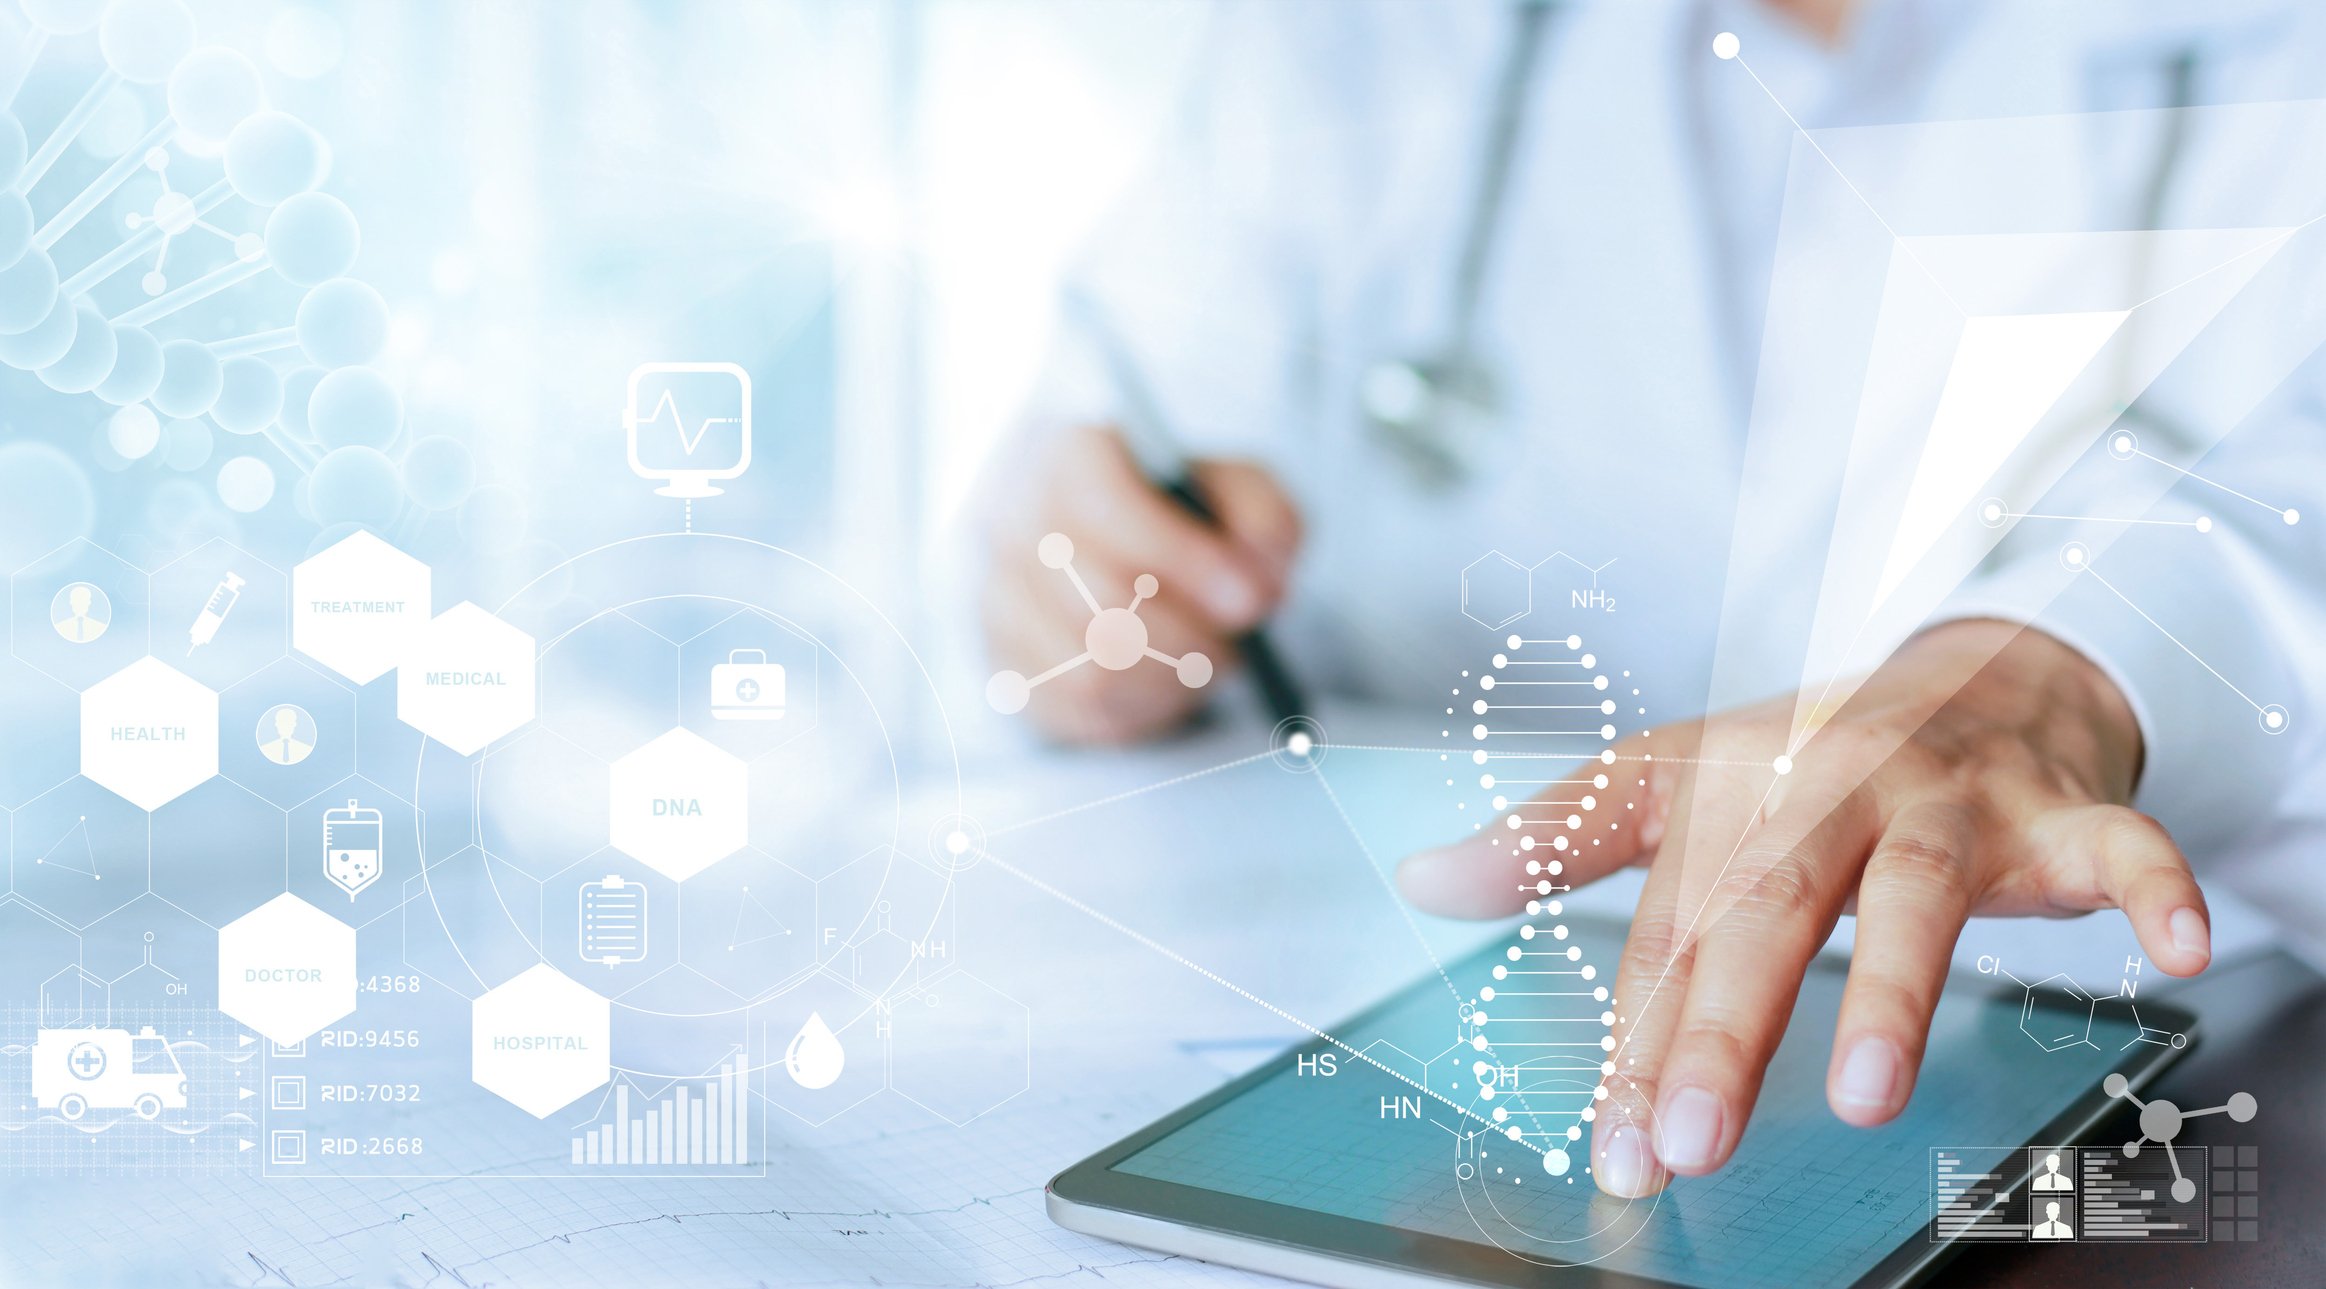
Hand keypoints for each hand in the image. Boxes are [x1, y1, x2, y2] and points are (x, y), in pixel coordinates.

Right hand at [980, 425, 1300, 743]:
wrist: (1127, 557)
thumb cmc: (1184, 518)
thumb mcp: (1241, 493)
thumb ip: (1263, 515)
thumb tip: (1258, 562)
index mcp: (1067, 455)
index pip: (1102, 505)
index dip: (1181, 559)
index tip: (1251, 598)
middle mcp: (1014, 523)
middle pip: (1098, 601)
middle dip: (1190, 634)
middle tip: (1241, 640)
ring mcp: (1000, 601)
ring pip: (1091, 669)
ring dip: (1170, 677)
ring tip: (1208, 656)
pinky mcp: (1008, 668)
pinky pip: (1083, 712)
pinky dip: (1144, 707)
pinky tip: (1169, 677)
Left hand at [1397, 619, 2209, 1195]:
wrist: (1973, 669)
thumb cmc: (1807, 755)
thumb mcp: (1672, 783)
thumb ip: (1554, 837)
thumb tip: (1425, 879)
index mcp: (1732, 791)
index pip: (1669, 926)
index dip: (1635, 1035)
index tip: (1608, 1144)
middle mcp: (1831, 786)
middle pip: (1767, 907)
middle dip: (1723, 1028)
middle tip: (1682, 1139)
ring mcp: (1949, 796)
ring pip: (1919, 888)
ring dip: (1893, 986)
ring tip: (1859, 1094)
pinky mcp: (2059, 807)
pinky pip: (2118, 845)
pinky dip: (2148, 887)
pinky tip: (2172, 950)